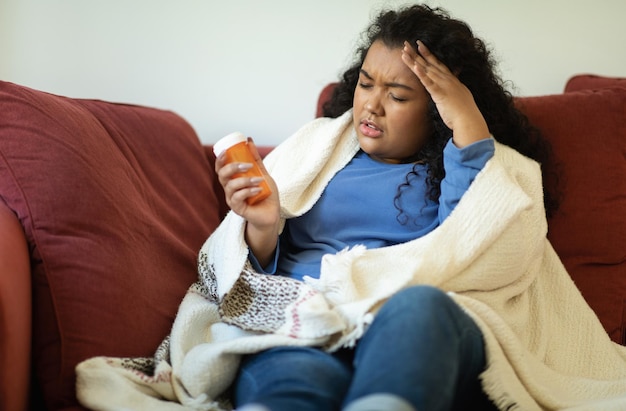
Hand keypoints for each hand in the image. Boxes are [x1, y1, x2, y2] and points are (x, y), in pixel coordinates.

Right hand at [216, 138, 279, 263]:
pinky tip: (258, 190)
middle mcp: (229, 189)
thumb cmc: (266, 194)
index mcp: (232, 180)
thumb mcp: (262, 174)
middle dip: (232, 168)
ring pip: (230, 186)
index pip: (220, 168)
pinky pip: (238, 198)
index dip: (220, 159)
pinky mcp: (238, 209)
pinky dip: (248, 191)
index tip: (227, 151)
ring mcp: (232, 200)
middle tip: (247, 166)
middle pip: (222, 175)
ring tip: (258, 181)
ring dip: (245, 181)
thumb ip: (256, 160)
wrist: (272, 214)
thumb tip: (249, 141)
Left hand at [401, 40, 489, 146]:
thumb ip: (457, 84)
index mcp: (450, 79)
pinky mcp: (440, 94)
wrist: (469, 119)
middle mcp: (446, 79)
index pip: (437, 63)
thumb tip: (457, 75)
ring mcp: (443, 85)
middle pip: (428, 63)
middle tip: (406, 43)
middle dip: (417, 53)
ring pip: (426, 70)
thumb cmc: (464, 110)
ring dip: (414, 60)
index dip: (427, 53)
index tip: (419, 45)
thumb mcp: (461, 93)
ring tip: (404, 52)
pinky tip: (415, 67)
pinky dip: (422, 75)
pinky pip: (429, 83)